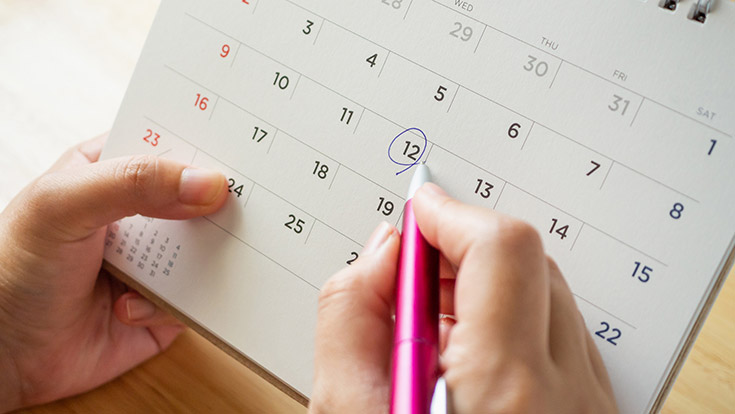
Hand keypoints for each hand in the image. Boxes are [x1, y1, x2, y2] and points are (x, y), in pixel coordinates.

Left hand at [0, 136, 227, 411]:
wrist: (2, 356)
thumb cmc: (11, 269)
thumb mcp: (63, 206)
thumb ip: (132, 183)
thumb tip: (208, 184)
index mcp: (111, 172)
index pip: (169, 144)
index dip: (204, 143)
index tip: (242, 146)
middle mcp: (138, 214)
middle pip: (200, 196)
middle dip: (219, 203)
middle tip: (242, 205)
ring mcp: (154, 260)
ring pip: (209, 247)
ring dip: (205, 257)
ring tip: (174, 267)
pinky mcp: (166, 304)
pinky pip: (200, 297)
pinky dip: (175, 304)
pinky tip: (130, 308)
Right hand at [309, 183, 617, 412]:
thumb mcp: (346, 413)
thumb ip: (350, 317)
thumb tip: (383, 251)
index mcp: (504, 387)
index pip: (501, 248)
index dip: (452, 215)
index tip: (421, 211)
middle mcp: (568, 395)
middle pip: (530, 264)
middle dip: (463, 254)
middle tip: (412, 282)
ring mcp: (590, 404)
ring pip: (549, 298)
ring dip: (487, 293)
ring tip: (433, 338)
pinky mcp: (594, 412)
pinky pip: (561, 339)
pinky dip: (512, 329)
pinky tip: (467, 364)